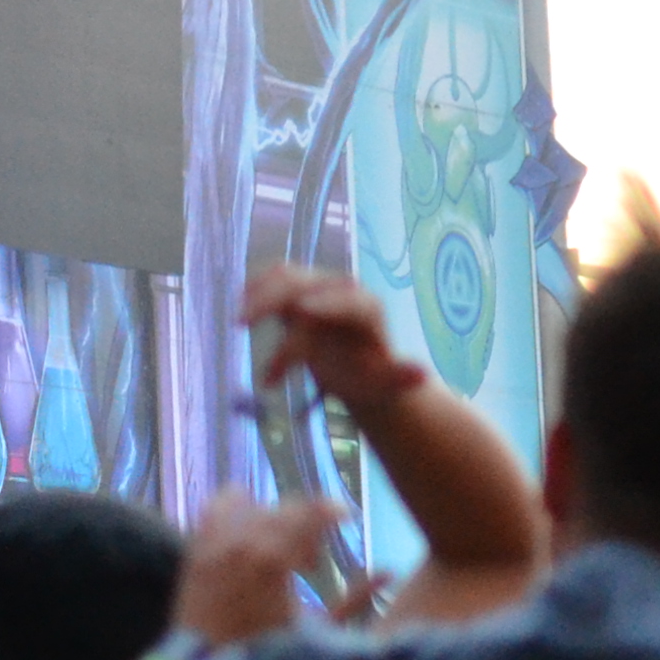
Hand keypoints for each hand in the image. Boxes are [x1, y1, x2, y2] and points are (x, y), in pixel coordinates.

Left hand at [175, 492, 341, 648]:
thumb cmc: (268, 653)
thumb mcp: (316, 629)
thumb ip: (356, 599)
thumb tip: (389, 573)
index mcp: (273, 561)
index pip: (309, 512)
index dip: (332, 509)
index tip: (346, 516)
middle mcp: (240, 543)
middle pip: (283, 508)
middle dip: (305, 526)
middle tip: (309, 564)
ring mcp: (213, 543)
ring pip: (249, 502)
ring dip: (271, 519)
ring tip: (278, 550)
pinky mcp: (195, 548)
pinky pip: (217, 507)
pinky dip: (237, 512)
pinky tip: (250, 537)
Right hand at [240, 265, 425, 415]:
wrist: (356, 367)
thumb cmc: (368, 377)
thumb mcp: (384, 383)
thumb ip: (400, 378)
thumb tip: (422, 374)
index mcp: (366, 310)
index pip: (346, 300)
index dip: (326, 303)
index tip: (301, 311)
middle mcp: (340, 291)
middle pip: (306, 284)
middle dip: (273, 300)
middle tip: (241, 324)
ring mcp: (316, 287)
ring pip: (285, 277)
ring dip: (259, 293)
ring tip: (236, 322)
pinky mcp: (296, 291)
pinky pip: (273, 280)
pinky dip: (254, 289)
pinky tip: (239, 306)